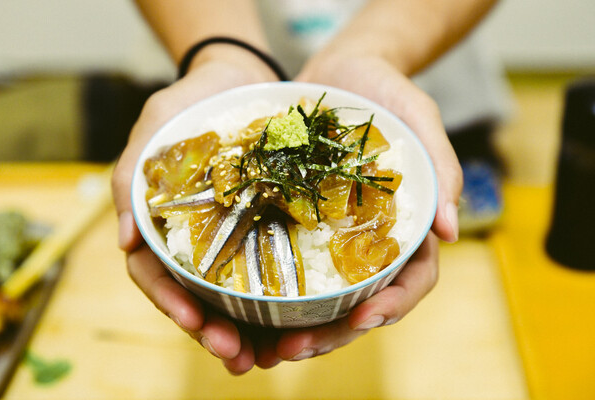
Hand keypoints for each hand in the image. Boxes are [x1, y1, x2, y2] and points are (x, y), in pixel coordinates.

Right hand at [112, 60, 277, 374]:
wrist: (238, 78)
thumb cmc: (190, 100)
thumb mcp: (154, 126)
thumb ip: (132, 176)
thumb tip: (121, 240)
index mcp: (161, 224)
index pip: (155, 274)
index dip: (171, 302)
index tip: (193, 321)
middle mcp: (195, 237)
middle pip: (196, 296)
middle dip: (213, 330)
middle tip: (237, 357)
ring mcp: (232, 235)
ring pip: (233, 295)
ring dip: (246, 330)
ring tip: (267, 357)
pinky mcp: (266, 226)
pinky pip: (272, 268)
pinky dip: (278, 300)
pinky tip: (295, 322)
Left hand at [250, 55, 460, 365]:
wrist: (340, 75)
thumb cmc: (387, 93)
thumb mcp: (419, 117)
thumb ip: (439, 167)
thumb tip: (450, 230)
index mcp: (404, 226)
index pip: (411, 280)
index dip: (393, 305)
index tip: (367, 317)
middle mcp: (368, 241)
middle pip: (360, 303)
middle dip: (333, 333)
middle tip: (296, 349)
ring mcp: (331, 237)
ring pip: (321, 299)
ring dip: (298, 329)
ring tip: (265, 347)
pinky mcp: (296, 225)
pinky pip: (285, 268)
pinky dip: (271, 297)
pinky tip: (245, 311)